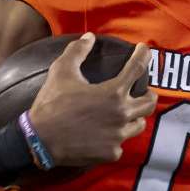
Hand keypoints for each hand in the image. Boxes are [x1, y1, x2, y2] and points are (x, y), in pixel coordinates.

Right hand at [29, 33, 157, 166]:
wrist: (40, 140)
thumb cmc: (51, 104)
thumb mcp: (61, 72)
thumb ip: (77, 51)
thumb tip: (89, 37)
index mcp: (113, 93)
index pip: (137, 69)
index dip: (144, 55)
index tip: (145, 49)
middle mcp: (121, 115)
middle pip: (150, 102)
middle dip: (148, 93)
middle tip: (142, 90)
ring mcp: (117, 136)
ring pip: (139, 125)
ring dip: (135, 116)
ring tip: (127, 112)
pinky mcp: (111, 153)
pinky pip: (121, 143)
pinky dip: (116, 137)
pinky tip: (107, 133)